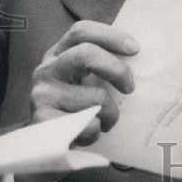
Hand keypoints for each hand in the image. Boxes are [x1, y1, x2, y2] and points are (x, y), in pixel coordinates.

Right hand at [30, 21, 137, 146]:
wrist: (44, 149)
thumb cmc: (76, 109)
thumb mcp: (85, 81)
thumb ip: (101, 66)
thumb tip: (141, 55)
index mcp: (58, 54)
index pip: (81, 31)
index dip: (110, 36)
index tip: (135, 48)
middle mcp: (46, 70)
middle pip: (86, 54)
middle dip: (117, 70)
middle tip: (130, 87)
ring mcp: (41, 95)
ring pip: (95, 96)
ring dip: (111, 113)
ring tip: (106, 121)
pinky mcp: (42, 121)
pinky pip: (87, 124)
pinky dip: (97, 131)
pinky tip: (89, 134)